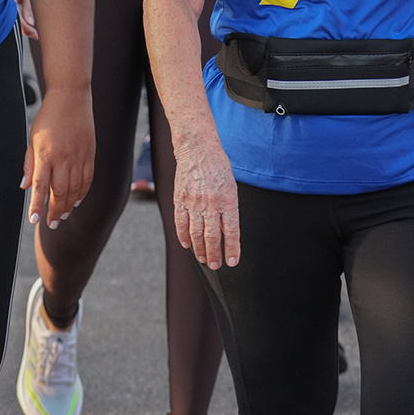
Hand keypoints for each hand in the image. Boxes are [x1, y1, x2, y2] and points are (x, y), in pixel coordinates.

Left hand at [22, 88, 94, 228]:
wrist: (71, 98)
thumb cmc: (48, 118)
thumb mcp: (33, 139)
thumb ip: (30, 164)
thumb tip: (25, 186)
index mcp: (45, 154)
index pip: (40, 186)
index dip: (37, 205)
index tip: (34, 220)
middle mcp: (63, 158)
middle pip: (60, 192)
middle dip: (54, 211)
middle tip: (50, 224)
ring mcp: (79, 157)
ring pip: (75, 189)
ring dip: (68, 206)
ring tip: (62, 216)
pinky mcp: (90, 154)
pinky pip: (87, 179)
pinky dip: (82, 193)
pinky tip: (76, 201)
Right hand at [172, 139, 240, 268]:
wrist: (198, 149)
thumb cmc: (218, 167)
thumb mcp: (231, 187)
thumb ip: (229, 209)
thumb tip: (227, 231)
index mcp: (228, 200)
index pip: (231, 231)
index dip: (232, 249)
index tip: (232, 262)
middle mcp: (211, 203)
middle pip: (212, 237)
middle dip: (214, 255)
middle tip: (215, 265)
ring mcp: (194, 202)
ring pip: (196, 234)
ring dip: (200, 249)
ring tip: (203, 259)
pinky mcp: (180, 200)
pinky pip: (181, 223)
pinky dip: (183, 237)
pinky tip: (187, 245)